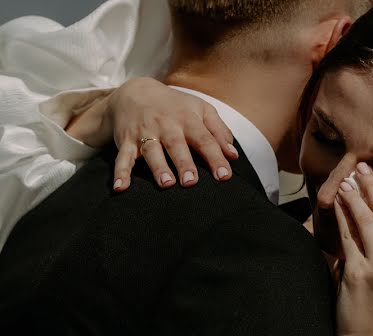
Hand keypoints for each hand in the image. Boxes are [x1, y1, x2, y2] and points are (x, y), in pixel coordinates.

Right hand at [102, 78, 238, 189]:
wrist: (136, 91)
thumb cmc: (177, 106)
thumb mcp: (201, 110)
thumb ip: (219, 131)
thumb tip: (233, 155)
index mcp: (188, 119)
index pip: (205, 139)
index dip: (215, 157)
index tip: (224, 176)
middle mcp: (166, 125)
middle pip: (176, 145)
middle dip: (184, 163)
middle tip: (191, 182)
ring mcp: (144, 133)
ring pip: (151, 151)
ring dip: (157, 167)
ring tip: (166, 184)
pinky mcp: (126, 141)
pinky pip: (122, 157)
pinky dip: (120, 172)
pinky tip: (121, 187)